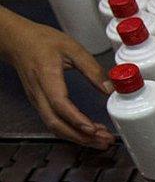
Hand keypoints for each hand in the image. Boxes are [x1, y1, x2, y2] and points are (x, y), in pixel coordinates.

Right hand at [0, 8, 113, 148]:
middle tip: (104, 140)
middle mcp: (39, 92)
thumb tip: (110, 88)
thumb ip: (92, 68)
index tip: (93, 128)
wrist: (17, 41)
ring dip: (78, 137)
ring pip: (55, 126)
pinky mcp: (40, 103)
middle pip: (56, 122)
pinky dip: (72, 131)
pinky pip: (54, 122)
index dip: (76, 119)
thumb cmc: (42, 41)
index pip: (59, 103)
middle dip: (81, 136)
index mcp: (46, 76)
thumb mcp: (72, 48)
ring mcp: (37, 100)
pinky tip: (89, 132)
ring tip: (101, 141)